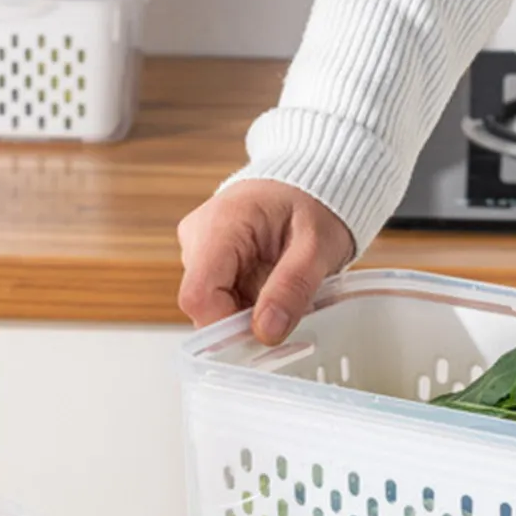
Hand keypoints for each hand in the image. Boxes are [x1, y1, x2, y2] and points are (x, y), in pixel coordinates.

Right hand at [177, 180, 354, 343]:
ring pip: (212, 305)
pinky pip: (220, 297)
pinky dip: (248, 303)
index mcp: (220, 224)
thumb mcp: (317, 246)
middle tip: (285, 307)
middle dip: (244, 319)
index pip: (198, 296)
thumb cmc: (314, 203)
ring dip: (249, 311)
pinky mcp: (207, 260)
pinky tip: (270, 286)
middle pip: (204, 304)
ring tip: (282, 288)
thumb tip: (266, 332)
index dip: (226, 326)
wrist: (310, 183)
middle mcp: (197, 236)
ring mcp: (199, 248)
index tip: (266, 333)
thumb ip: (293, 287)